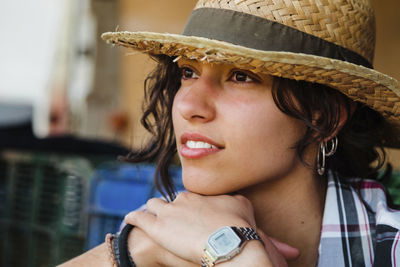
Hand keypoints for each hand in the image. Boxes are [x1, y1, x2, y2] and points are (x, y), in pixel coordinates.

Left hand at [125, 192, 298, 265]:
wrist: (227, 244)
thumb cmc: (243, 237)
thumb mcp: (257, 232)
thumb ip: (271, 241)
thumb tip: (295, 254)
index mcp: (208, 198)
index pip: (195, 198)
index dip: (191, 209)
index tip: (190, 217)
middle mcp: (188, 198)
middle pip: (175, 199)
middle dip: (172, 210)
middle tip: (170, 222)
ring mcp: (170, 209)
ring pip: (155, 203)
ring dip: (153, 211)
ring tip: (150, 218)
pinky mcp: (155, 223)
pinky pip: (138, 215)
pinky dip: (133, 218)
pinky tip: (131, 219)